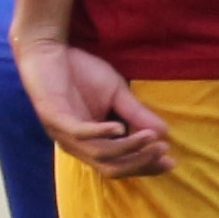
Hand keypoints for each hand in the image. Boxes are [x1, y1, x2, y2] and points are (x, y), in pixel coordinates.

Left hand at [11, 34, 171, 177]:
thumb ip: (136, 113)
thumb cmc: (80, 72)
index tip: (170, 160)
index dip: (144, 166)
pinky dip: (100, 133)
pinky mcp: (52, 115)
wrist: (48, 49)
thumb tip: (164, 132)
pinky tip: (119, 128)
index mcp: (89, 143)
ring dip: (128, 148)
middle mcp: (75, 144)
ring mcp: (61, 132)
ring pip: (99, 153)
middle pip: (110, 168)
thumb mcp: (116, 94)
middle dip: (140, 162)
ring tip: (149, 137)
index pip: (119, 166)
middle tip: (163, 150)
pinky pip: (78, 132)